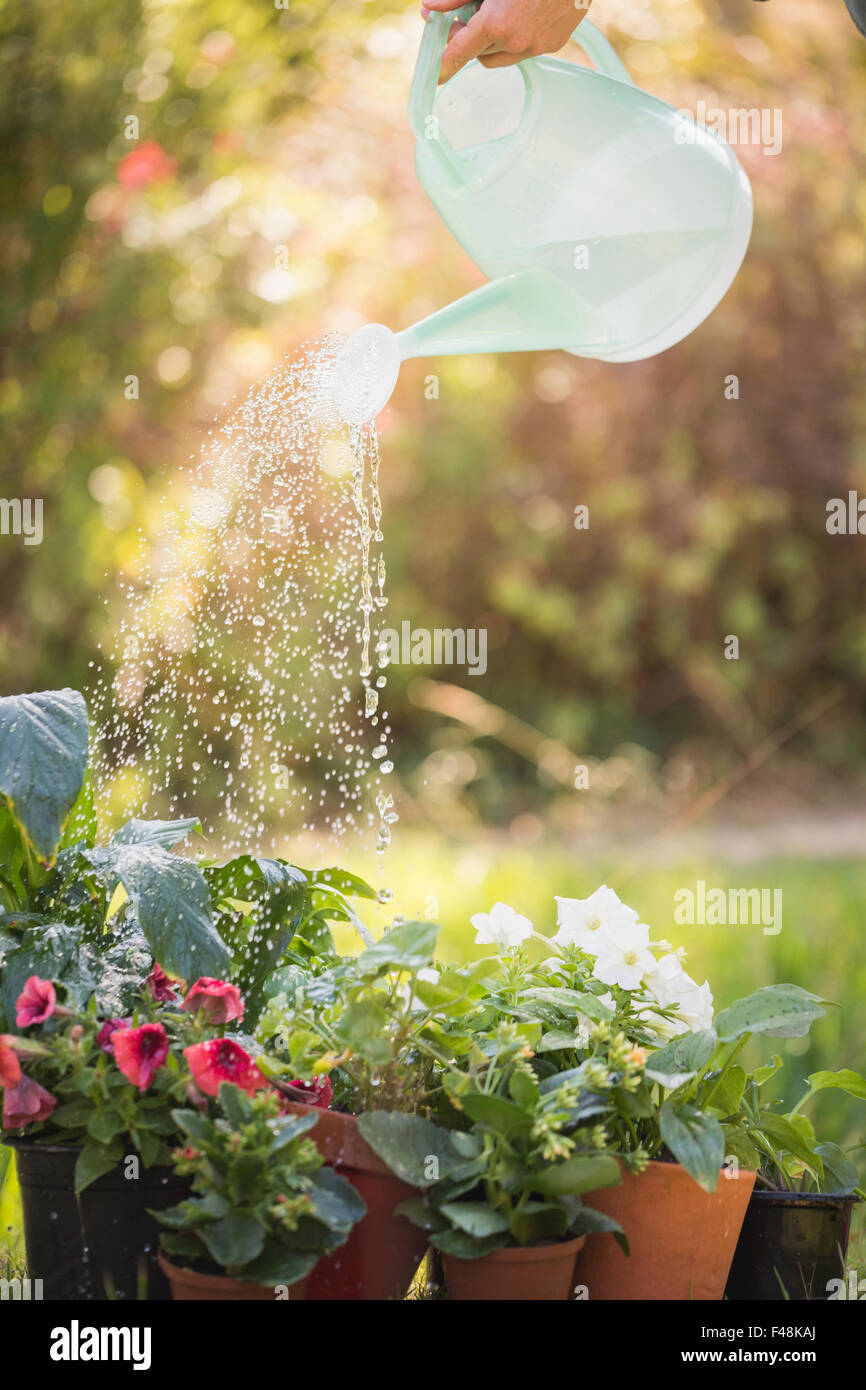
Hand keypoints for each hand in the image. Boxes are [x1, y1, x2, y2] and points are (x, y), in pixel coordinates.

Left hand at [421, 0, 591, 84]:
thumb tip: (431, 7)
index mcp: (496, 24)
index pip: (459, 53)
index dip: (443, 66)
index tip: (434, 76)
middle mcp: (516, 42)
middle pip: (480, 55)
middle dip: (470, 41)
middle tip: (466, 19)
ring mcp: (537, 46)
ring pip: (503, 57)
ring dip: (494, 42)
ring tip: (499, 13)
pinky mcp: (553, 45)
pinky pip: (525, 50)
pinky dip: (517, 38)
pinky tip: (523, 13)